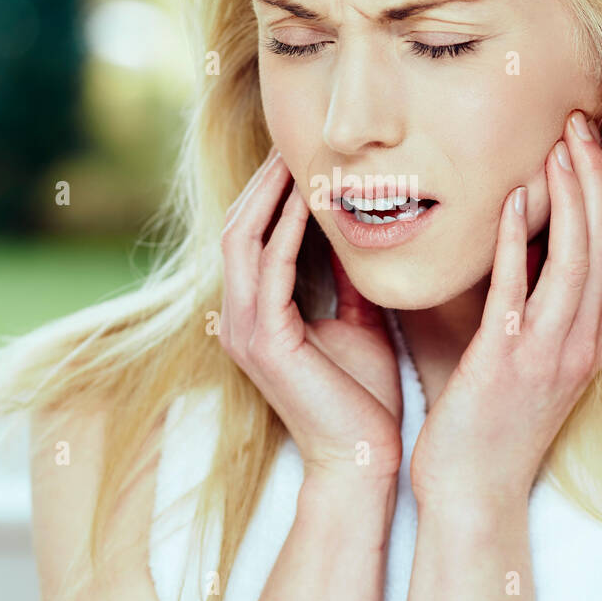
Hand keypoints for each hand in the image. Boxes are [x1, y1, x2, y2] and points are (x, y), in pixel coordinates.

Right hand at [218, 147, 402, 490]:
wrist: (361, 458)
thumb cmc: (363, 398)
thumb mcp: (358, 322)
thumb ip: (347, 281)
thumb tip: (357, 233)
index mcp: (257, 316)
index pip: (252, 237)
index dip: (271, 194)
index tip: (303, 156)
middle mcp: (239, 319)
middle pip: (237, 229)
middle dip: (263, 182)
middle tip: (292, 142)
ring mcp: (244, 330)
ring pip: (243, 239)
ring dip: (269, 194)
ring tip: (296, 157)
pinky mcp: (264, 340)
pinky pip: (270, 268)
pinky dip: (286, 229)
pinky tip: (309, 200)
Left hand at [409, 110, 601, 504]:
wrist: (473, 491)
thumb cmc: (488, 421)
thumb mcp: (523, 355)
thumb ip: (527, 301)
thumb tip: (509, 242)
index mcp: (592, 336)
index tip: (585, 143)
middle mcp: (585, 340)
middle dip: (593, 177)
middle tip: (578, 121)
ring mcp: (552, 353)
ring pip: (576, 257)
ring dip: (569, 195)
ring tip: (557, 142)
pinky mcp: (509, 362)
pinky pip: (520, 289)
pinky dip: (517, 240)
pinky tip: (511, 199)